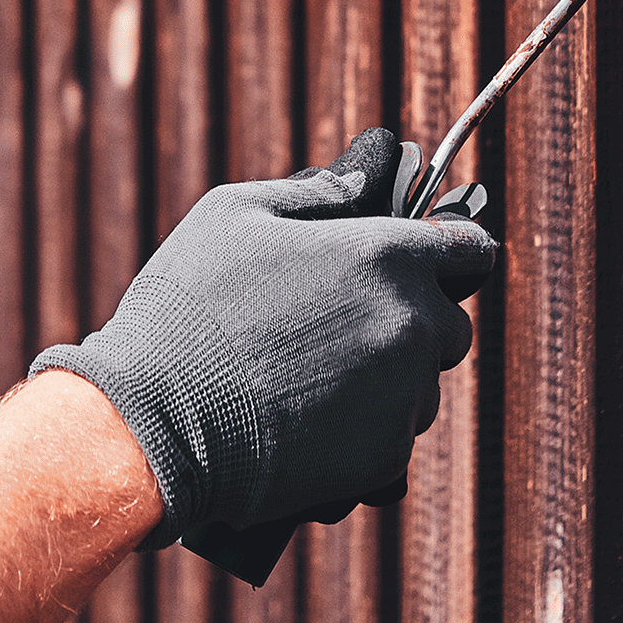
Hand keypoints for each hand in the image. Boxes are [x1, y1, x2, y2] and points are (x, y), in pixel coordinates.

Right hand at [31, 126, 497, 547]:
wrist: (152, 427)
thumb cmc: (187, 307)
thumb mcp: (236, 214)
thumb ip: (320, 190)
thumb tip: (373, 163)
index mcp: (385, 254)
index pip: (470, 248)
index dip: (450, 250)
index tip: (424, 259)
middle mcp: (411, 324)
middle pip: (449, 322)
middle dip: (411, 319)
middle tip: (339, 324)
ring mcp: (403, 397)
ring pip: (422, 384)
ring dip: (387, 379)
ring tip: (309, 378)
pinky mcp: (383, 460)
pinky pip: (394, 438)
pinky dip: (363, 432)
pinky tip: (305, 421)